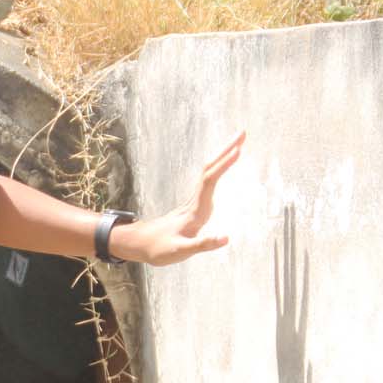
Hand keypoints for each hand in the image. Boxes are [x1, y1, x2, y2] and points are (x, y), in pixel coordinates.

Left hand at [112, 131, 244, 266]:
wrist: (139, 244)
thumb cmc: (159, 249)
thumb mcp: (181, 251)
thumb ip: (203, 244)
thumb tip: (227, 237)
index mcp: (195, 210)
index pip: (210, 181)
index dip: (223, 165)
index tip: (239, 150)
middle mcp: (195, 201)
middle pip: (210, 169)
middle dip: (226, 150)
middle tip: (243, 132)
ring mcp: (194, 201)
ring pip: (209, 172)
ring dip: (223, 156)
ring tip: (238, 143)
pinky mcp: (193, 204)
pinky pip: (208, 180)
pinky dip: (218, 168)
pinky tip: (223, 164)